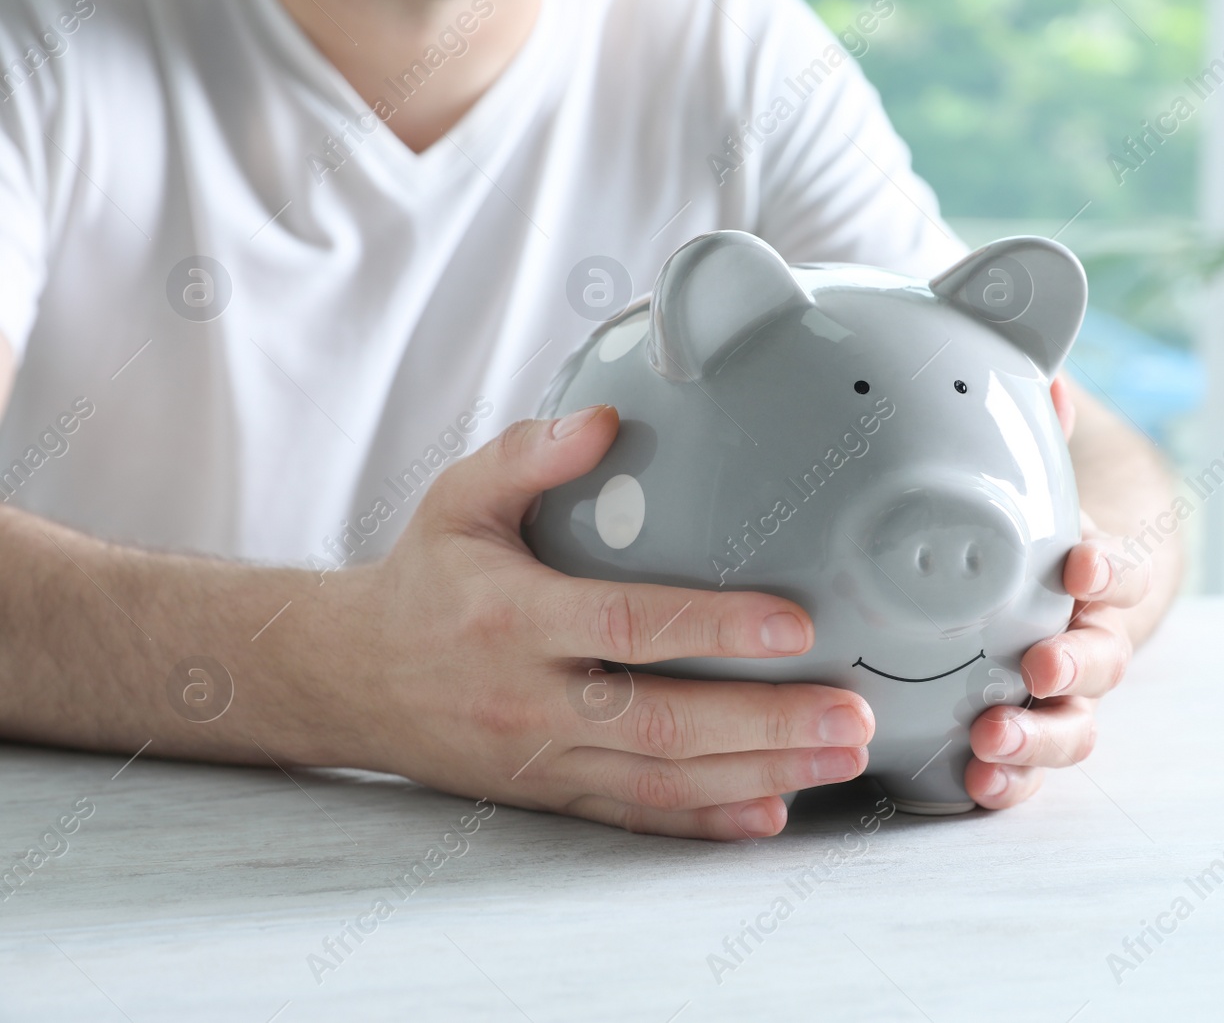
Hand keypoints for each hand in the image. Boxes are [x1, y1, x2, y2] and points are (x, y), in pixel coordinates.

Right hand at [329, 406, 874, 839]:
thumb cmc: (424, 579)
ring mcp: (540, 759)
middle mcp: (529, 700)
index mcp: (511, 618)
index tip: (799, 626)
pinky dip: (703, 822)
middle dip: (766, 726)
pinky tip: (769, 811)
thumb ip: (528, 454)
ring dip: (759, 774)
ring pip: (660, 781)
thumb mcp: (457, 500)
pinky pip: (633, 818)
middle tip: (852, 718)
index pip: (627, 627)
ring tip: (840, 760)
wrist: (349, 680)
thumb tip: (609, 423)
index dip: (715, 630)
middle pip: (661, 725)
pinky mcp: (548, 795)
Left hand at [963, 379, 1153, 807]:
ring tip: (991, 742)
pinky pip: (1029, 770)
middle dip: (1074, 666)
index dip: (1112, 567)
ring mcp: (1064, 694)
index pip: (1125, 567)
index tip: (1083, 561)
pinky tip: (975, 787)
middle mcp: (1094, 637)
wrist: (1067, 576)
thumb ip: (1049, 430)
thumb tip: (1043, 380)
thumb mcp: (1052, 468)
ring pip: (1074, 728)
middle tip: (1037, 666)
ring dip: (1039, 739)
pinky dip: (1011, 783)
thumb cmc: (1050, 518)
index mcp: (1106, 572)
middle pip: (1103, 660)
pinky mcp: (1027, 730)